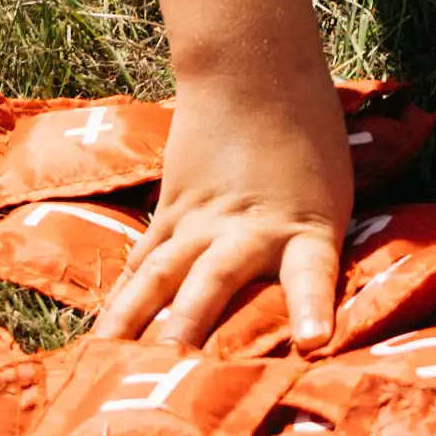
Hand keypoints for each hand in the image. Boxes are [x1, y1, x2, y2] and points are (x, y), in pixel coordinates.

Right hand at [94, 68, 354, 349]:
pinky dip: (124, 295)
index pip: (311, 273)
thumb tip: (308, 332)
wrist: (255, 73)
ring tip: (109, 357)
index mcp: (304, 228)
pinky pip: (144, 259)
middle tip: (173, 363)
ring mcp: (200, 221)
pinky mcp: (172, 212)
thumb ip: (310, 258)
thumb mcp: (330, 201)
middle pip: (215, 280)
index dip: (311, 307)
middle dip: (191, 323)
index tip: (312, 343)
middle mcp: (247, 231)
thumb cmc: (309, 143)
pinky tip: (104, 332)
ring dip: (135, 317)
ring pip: (161, 273)